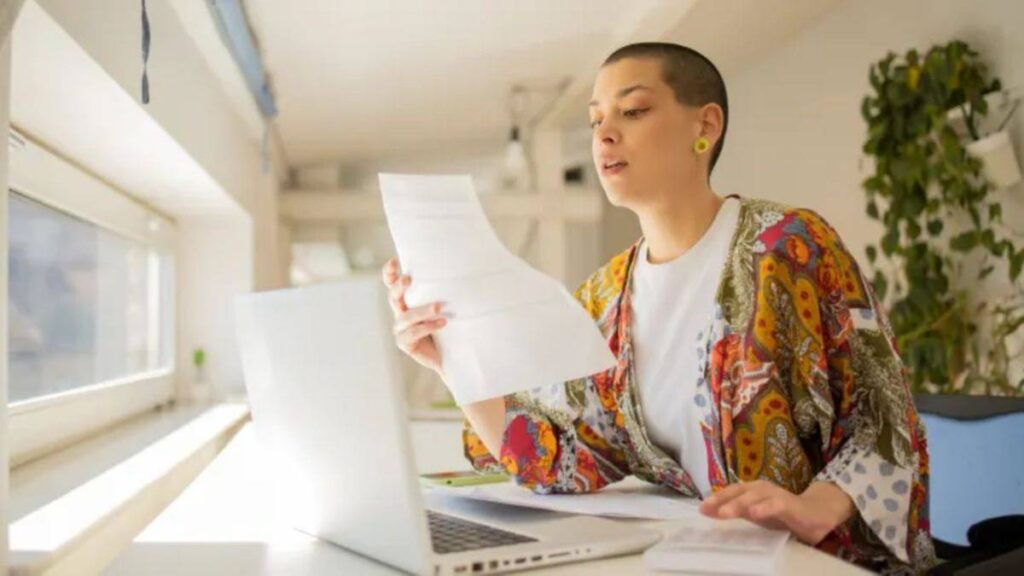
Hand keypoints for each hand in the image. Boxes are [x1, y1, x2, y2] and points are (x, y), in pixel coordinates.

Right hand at [381, 257, 446, 375]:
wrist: (455, 355)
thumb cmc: (454, 326)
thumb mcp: (450, 306)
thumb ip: (448, 292)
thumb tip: (466, 270)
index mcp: (408, 301)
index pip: (393, 284)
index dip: (389, 273)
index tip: (393, 261)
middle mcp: (401, 313)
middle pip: (393, 297)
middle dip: (399, 287)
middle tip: (409, 280)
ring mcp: (401, 330)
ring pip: (405, 317)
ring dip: (421, 310)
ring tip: (438, 307)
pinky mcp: (405, 344)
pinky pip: (411, 334)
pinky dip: (426, 327)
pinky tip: (442, 324)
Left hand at [698, 480, 853, 544]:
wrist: (816, 513)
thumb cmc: (782, 513)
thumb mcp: (756, 513)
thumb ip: (736, 511)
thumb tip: (709, 511)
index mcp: (752, 490)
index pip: (731, 492)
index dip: (716, 498)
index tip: (701, 509)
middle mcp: (762, 489)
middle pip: (739, 492)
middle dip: (722, 500)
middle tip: (707, 509)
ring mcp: (776, 495)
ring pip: (755, 497)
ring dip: (739, 504)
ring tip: (725, 513)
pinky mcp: (790, 504)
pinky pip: (776, 505)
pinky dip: (765, 508)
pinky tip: (755, 514)